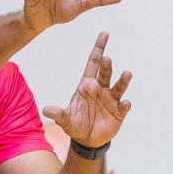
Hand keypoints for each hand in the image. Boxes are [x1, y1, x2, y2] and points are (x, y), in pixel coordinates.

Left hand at [42, 31, 131, 148]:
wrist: (87, 139)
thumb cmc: (76, 124)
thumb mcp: (65, 119)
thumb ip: (57, 114)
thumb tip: (46, 109)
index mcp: (87, 85)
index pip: (94, 63)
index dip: (98, 48)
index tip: (104, 33)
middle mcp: (101, 89)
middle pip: (105, 73)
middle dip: (106, 66)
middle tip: (107, 58)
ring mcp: (111, 100)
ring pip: (118, 87)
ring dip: (123, 80)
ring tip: (127, 73)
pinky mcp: (119, 112)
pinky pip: (123, 106)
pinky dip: (125, 104)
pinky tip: (125, 103)